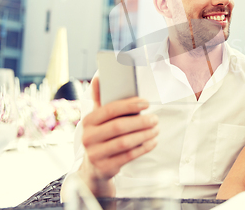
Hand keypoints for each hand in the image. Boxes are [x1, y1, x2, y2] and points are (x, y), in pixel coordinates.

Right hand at [79, 76, 158, 195]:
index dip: (129, 105)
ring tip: (156, 129)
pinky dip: (143, 148)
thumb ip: (100, 99)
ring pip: (124, 142)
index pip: (110, 109)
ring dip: (144, 135)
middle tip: (155, 118)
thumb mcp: (98, 118)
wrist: (93, 166)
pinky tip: (152, 142)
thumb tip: (98, 77)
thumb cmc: (101, 135)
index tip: (146, 103)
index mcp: (88, 121)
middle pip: (118, 126)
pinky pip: (128, 156)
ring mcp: (95, 154)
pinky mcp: (105, 167)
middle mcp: (88, 137)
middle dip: (140, 121)